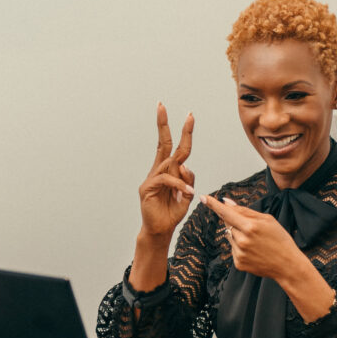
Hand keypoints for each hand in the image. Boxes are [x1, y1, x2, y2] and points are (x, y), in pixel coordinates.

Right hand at [138, 103, 194, 240]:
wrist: (159, 231)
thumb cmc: (172, 213)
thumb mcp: (186, 196)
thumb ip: (187, 181)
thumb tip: (184, 168)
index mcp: (168, 171)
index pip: (174, 147)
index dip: (182, 132)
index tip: (189, 115)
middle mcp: (158, 170)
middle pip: (162, 143)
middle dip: (163, 124)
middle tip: (161, 105)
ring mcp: (151, 178)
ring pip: (168, 163)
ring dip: (181, 174)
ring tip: (187, 191)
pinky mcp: (147, 188)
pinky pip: (166, 179)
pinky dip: (178, 184)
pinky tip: (186, 192)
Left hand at [199, 195, 301, 280]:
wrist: (287, 265)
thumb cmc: (280, 239)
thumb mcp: (267, 220)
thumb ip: (245, 211)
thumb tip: (227, 203)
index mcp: (250, 227)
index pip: (226, 213)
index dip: (214, 205)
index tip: (203, 198)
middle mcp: (242, 240)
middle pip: (228, 224)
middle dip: (235, 222)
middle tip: (251, 228)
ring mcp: (239, 253)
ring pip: (230, 236)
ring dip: (238, 234)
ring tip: (255, 241)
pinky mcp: (238, 263)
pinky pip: (233, 248)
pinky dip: (240, 247)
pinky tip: (254, 251)